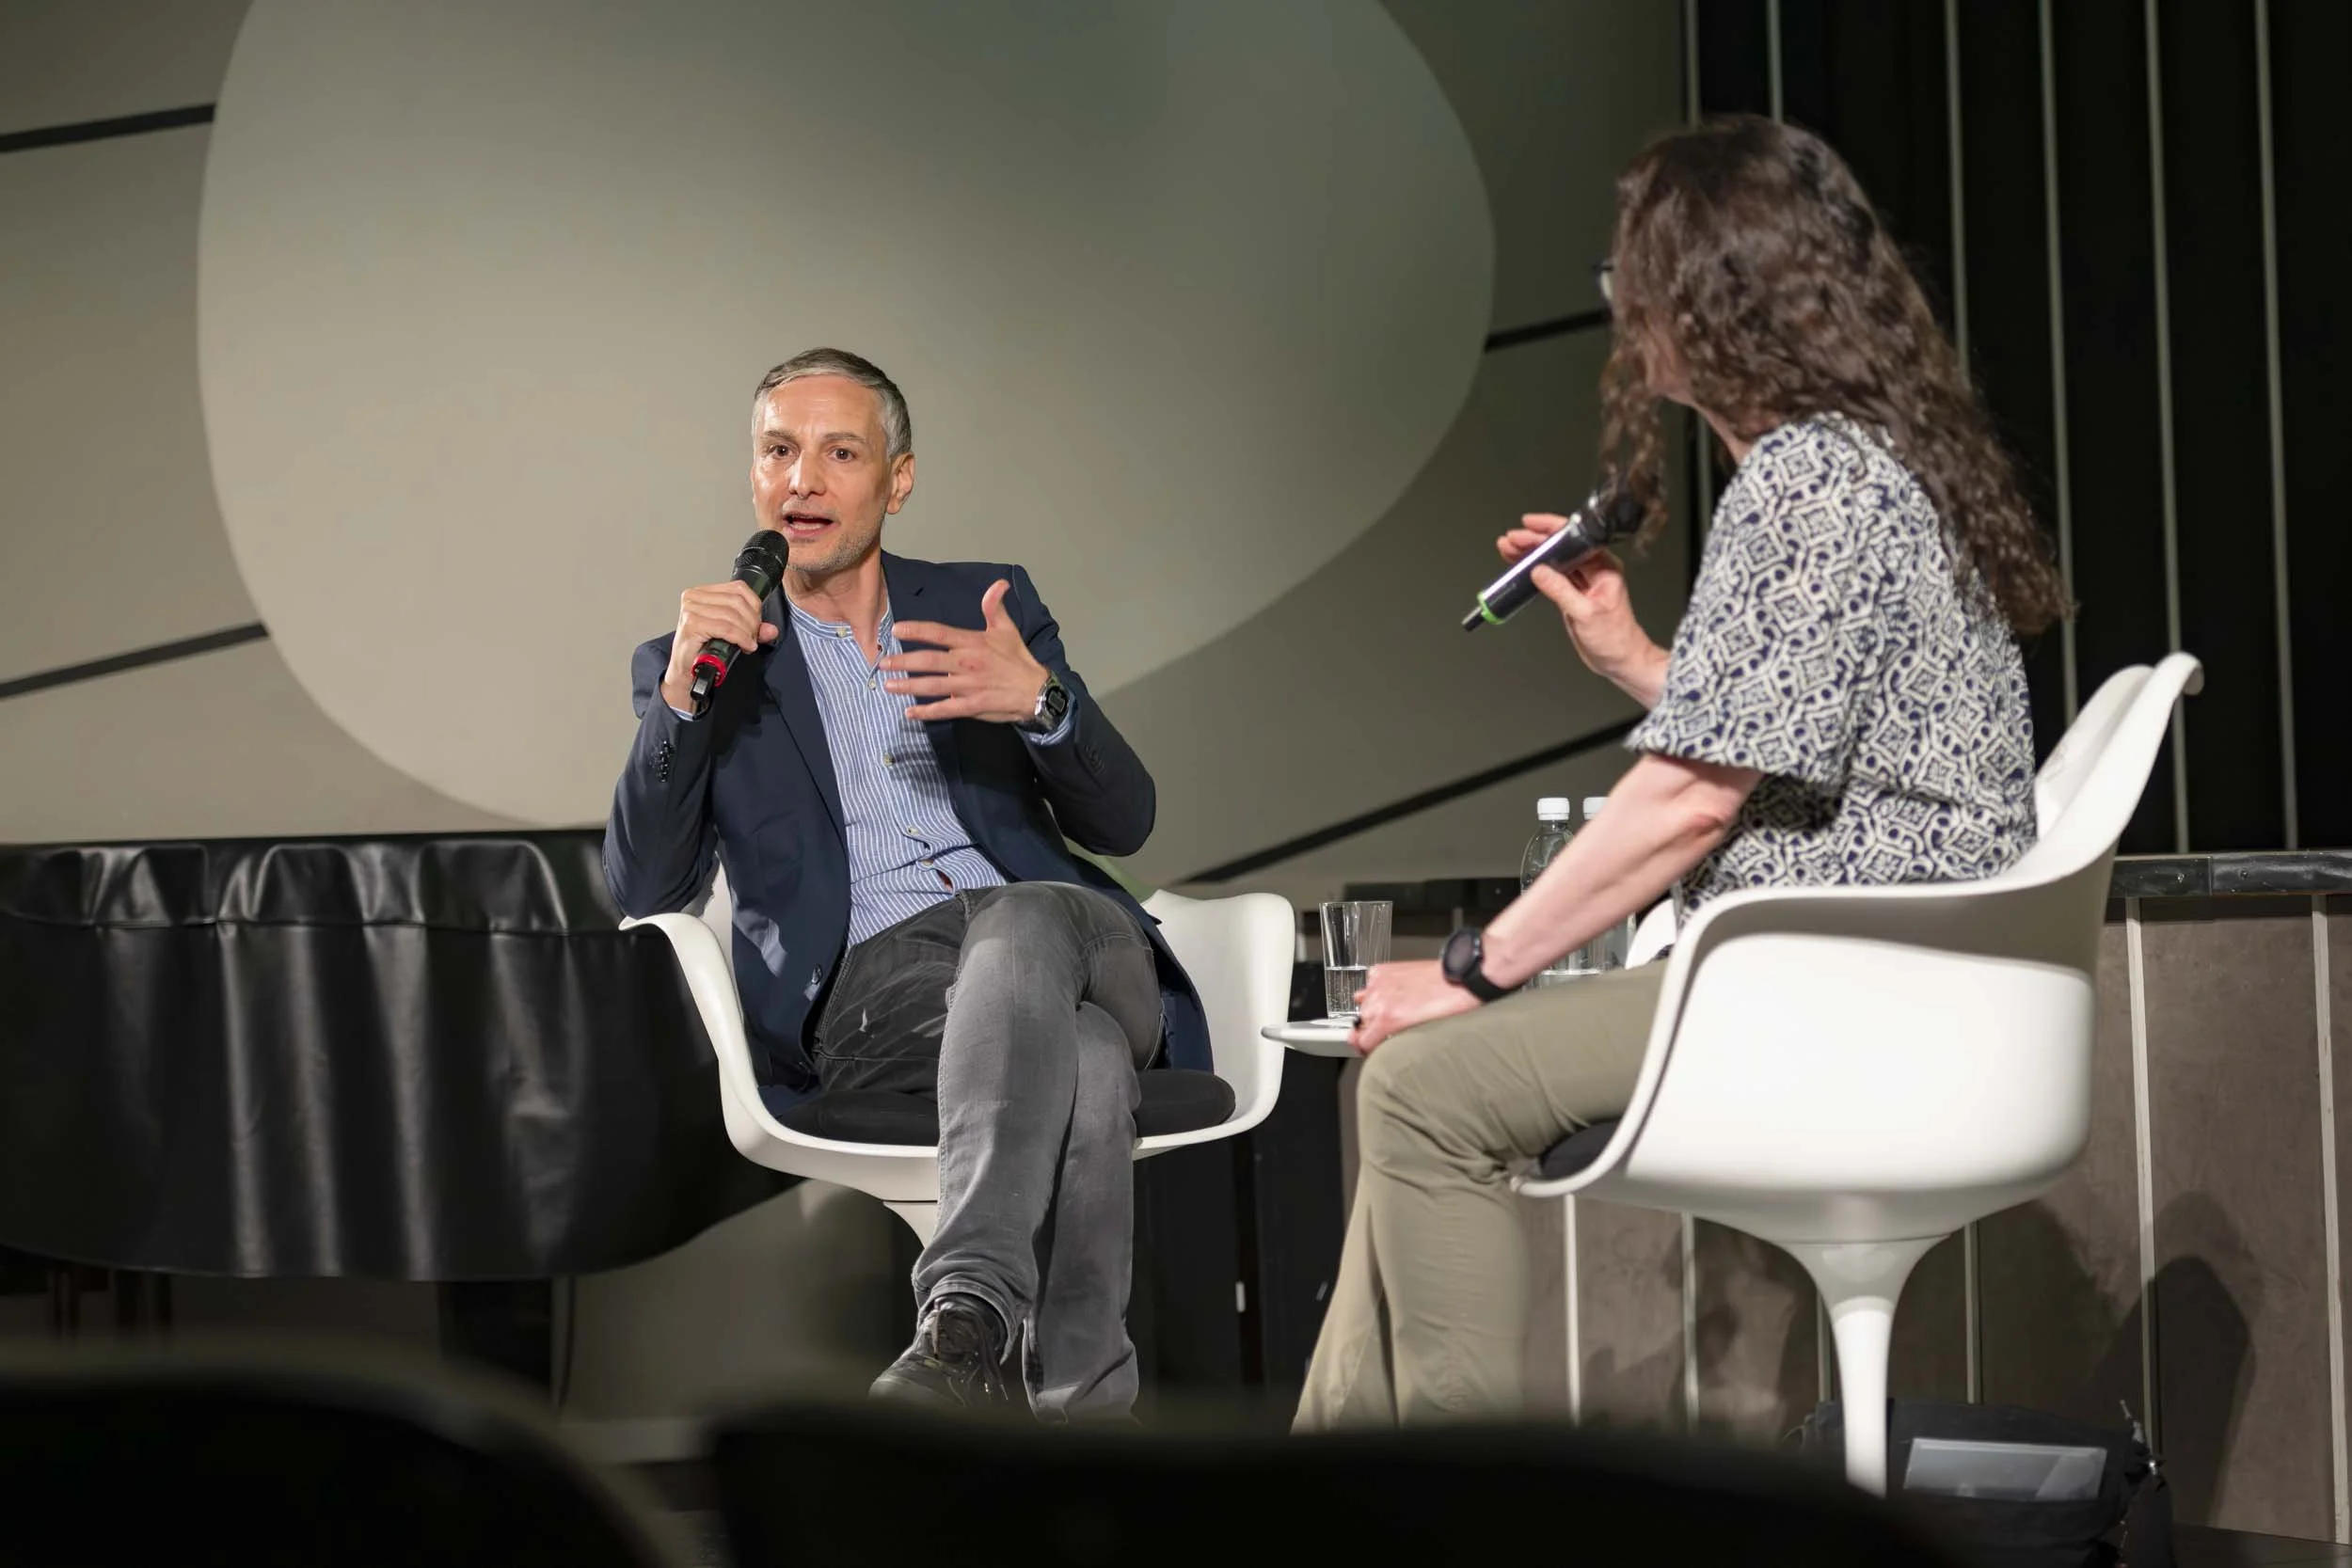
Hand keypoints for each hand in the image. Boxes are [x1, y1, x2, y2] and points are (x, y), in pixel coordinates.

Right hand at [661, 581, 777, 711]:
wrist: (685, 671)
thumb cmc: (702, 651)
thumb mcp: (731, 634)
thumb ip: (752, 628)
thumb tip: (771, 629)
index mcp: (702, 592)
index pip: (739, 588)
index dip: (755, 607)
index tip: (756, 624)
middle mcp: (693, 597)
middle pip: (737, 601)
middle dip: (752, 621)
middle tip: (753, 637)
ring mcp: (690, 609)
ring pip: (732, 614)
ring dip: (747, 631)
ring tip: (748, 643)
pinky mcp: (692, 624)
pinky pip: (726, 628)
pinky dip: (740, 637)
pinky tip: (745, 646)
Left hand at [881, 579, 1051, 723]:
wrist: (1036, 691)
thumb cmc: (1018, 660)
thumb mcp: (1008, 629)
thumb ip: (995, 607)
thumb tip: (998, 584)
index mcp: (972, 643)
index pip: (939, 633)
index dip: (916, 630)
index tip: (897, 629)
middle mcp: (966, 663)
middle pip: (929, 661)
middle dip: (903, 662)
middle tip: (883, 663)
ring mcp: (968, 686)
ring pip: (932, 685)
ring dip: (909, 686)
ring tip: (889, 686)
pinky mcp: (972, 706)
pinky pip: (945, 709)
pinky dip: (927, 712)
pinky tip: (911, 713)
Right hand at [1349, 960, 1480, 1054]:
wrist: (1460, 978)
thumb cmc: (1449, 1005)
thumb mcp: (1420, 1034)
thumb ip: (1395, 1039)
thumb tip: (1384, 1044)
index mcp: (1387, 1019)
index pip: (1360, 1042)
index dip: (1367, 1048)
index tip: (1371, 1048)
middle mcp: (1378, 1000)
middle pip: (1362, 1023)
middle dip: (1373, 1027)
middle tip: (1392, 1027)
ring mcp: (1378, 983)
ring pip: (1363, 1003)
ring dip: (1374, 1008)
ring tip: (1395, 1008)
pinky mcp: (1383, 970)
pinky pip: (1370, 984)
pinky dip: (1377, 990)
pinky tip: (1394, 992)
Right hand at [1497, 515, 1665, 699]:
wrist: (1620, 660)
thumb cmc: (1615, 638)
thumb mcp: (1585, 613)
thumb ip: (1560, 590)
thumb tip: (1538, 571)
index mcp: (1603, 566)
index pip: (1574, 539)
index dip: (1550, 529)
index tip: (1529, 524)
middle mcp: (1592, 569)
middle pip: (1560, 547)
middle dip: (1534, 541)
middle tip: (1510, 540)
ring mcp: (1581, 581)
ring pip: (1552, 560)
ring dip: (1530, 554)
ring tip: (1507, 549)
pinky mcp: (1571, 594)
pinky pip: (1550, 576)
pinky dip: (1533, 571)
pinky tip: (1518, 566)